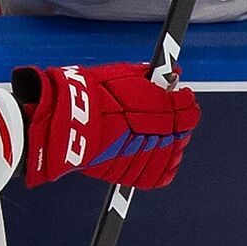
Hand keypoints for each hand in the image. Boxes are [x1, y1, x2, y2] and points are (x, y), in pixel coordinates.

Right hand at [12, 62, 197, 188]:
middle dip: (181, 121)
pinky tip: (162, 155)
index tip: (182, 96)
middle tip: (175, 113)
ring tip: (165, 134)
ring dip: (175, 142)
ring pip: (173, 152)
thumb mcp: (119, 74)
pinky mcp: (130, 173)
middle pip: (182, 130)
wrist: (60, 122)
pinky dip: (165, 165)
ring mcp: (141, 154)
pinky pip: (161, 175)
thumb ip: (149, 75)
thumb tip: (172, 70)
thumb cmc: (86, 94)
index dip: (186, 100)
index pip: (185, 107)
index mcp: (152, 105)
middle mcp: (151, 131)